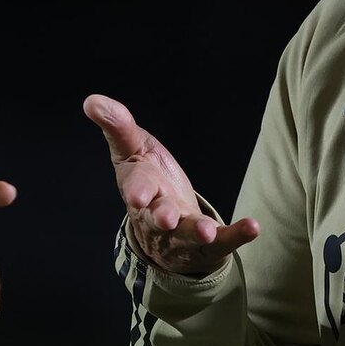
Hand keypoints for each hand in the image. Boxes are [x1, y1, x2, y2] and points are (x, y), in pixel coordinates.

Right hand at [85, 94, 258, 276]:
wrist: (164, 226)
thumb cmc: (149, 180)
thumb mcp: (135, 150)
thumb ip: (118, 127)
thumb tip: (92, 100)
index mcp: (140, 189)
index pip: (137, 187)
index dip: (137, 190)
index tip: (137, 194)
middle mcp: (158, 215)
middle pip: (157, 217)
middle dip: (161, 217)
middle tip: (166, 218)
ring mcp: (181, 233)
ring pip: (186, 236)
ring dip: (196, 232)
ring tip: (208, 231)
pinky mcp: (206, 245)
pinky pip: (222, 243)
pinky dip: (236, 235)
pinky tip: (252, 227)